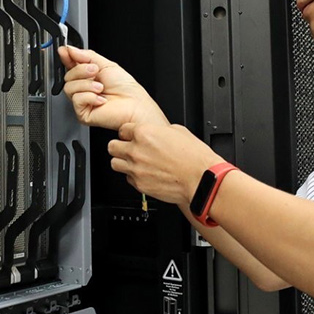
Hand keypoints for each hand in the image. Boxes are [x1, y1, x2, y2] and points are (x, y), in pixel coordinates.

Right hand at [58, 45, 168, 130]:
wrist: (134, 105)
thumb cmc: (126, 88)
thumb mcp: (106, 65)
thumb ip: (86, 56)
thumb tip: (70, 49)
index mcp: (89, 75)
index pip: (71, 65)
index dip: (66, 57)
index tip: (64, 51)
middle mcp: (84, 88)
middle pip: (68, 75)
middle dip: (81, 71)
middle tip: (95, 71)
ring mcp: (83, 100)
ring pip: (69, 87)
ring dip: (87, 85)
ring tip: (101, 87)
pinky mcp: (83, 113)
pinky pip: (76, 100)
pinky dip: (90, 97)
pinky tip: (101, 99)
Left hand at [107, 122, 223, 205]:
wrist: (201, 179)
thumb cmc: (194, 156)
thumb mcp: (177, 131)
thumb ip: (158, 131)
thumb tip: (154, 133)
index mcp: (144, 133)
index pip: (122, 129)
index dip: (128, 133)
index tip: (132, 136)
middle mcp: (136, 150)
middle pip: (112, 146)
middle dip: (120, 146)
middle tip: (128, 149)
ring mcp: (136, 169)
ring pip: (114, 163)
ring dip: (123, 162)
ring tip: (134, 162)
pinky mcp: (139, 184)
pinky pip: (127, 178)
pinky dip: (133, 176)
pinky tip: (145, 174)